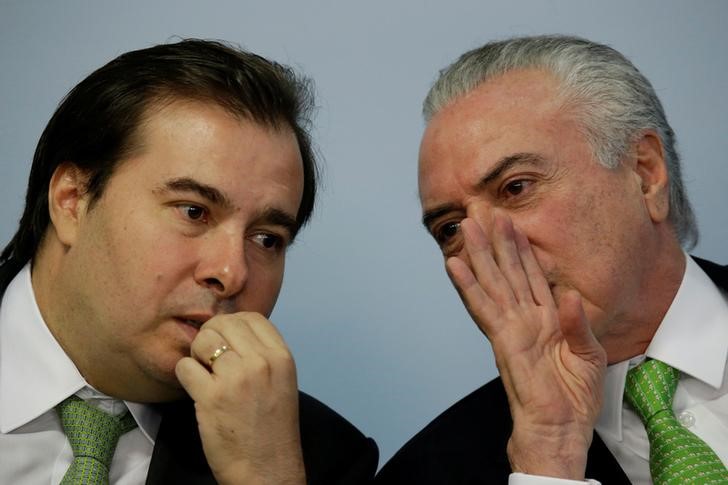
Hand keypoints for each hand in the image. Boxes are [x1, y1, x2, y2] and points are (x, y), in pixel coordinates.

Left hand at [175, 312, 305, 484]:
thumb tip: (231, 331)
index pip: (251, 318)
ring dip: (196, 355)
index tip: (225, 339)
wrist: (268, 470)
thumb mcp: (282, 381)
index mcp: (282, 357)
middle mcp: (261, 363)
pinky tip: (196, 390)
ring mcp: (236, 379)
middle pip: (224, 324)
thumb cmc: (273, 429)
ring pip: (202, 341)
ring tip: (204, 374)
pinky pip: (185, 367)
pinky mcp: (211, 398)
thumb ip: (263, 355)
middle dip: (210, 336)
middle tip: (209, 358)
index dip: (232, 324)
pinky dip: (184, 376)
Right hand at [446, 213, 605, 478]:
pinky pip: (483, 307)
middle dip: (496, 242)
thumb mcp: (587, 354)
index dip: (520, 249)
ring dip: (480, 254)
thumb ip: (576, 323)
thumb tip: (568, 294)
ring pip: (493, 282)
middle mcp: (524, 318)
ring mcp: (511, 327)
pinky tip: (455, 265)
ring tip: (467, 227)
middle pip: (507, 272)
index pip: (529, 275)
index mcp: (545, 319)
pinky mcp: (503, 340)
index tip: (511, 223)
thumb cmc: (574, 396)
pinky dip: (468, 285)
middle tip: (483, 212)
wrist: (561, 426)